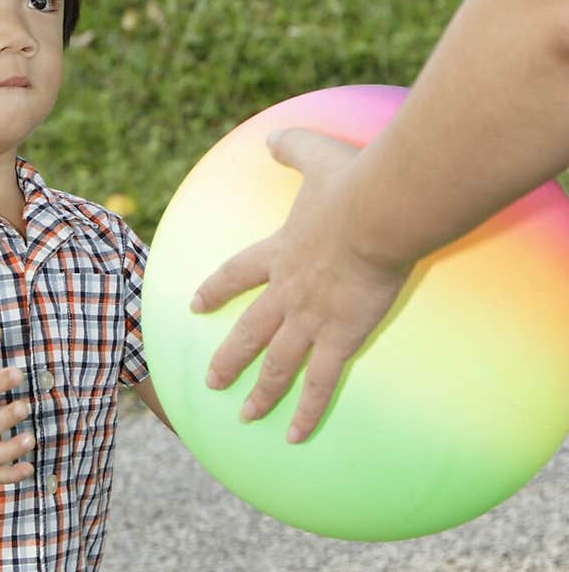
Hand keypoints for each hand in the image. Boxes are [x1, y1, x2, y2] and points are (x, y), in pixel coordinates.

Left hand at [191, 128, 411, 441]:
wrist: (376, 214)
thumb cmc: (352, 182)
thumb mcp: (315, 154)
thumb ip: (293, 145)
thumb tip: (273, 135)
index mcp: (280, 252)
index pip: (236, 274)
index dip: (215, 290)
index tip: (195, 304)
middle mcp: (287, 291)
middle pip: (248, 331)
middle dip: (228, 357)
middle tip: (209, 380)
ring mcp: (310, 318)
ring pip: (276, 364)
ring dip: (259, 392)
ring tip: (245, 416)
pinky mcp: (340, 337)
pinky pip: (319, 383)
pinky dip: (306, 411)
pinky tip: (294, 436)